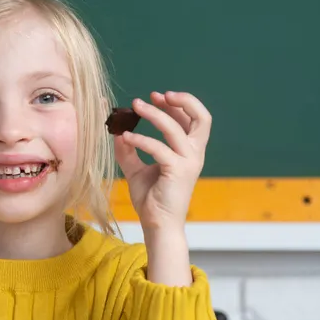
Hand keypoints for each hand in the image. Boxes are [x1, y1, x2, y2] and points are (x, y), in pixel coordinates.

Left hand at [114, 91, 211, 233]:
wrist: (157, 223)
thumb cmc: (151, 198)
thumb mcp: (136, 170)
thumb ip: (129, 151)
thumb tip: (118, 133)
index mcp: (189, 151)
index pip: (193, 119)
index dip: (177, 104)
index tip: (155, 97)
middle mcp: (194, 154)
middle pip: (201, 118)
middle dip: (181, 101)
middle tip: (154, 95)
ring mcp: (189, 162)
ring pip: (175, 128)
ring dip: (154, 114)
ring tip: (135, 106)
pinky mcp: (178, 170)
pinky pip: (159, 148)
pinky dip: (141, 139)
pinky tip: (126, 138)